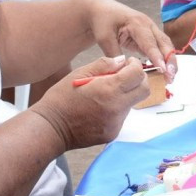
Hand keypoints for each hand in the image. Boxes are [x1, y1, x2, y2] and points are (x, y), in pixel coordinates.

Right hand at [33, 56, 148, 149]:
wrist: (50, 128)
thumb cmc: (61, 98)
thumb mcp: (79, 73)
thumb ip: (103, 64)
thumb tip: (121, 61)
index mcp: (109, 89)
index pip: (138, 74)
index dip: (135, 65)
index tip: (127, 63)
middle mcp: (116, 107)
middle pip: (144, 90)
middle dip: (138, 80)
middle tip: (124, 76)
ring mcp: (116, 123)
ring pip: (132, 103)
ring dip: (125, 94)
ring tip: (104, 93)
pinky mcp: (112, 133)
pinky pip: (122, 116)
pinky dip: (116, 108)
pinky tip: (99, 107)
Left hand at [86, 0, 177, 82]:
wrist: (101, 10)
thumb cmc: (103, 21)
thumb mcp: (104, 37)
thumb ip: (114, 53)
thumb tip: (124, 70)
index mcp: (137, 23)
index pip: (150, 42)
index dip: (157, 56)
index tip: (164, 70)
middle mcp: (148, 25)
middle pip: (164, 43)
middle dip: (170, 60)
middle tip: (171, 77)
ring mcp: (150, 30)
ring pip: (165, 46)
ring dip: (170, 61)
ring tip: (170, 78)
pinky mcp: (149, 36)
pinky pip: (160, 48)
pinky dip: (164, 59)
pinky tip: (164, 72)